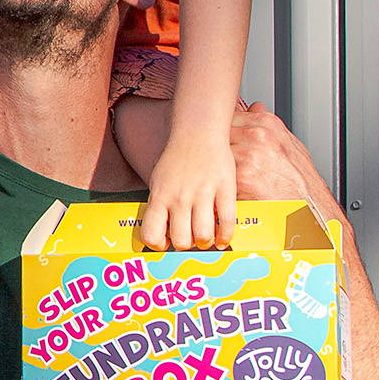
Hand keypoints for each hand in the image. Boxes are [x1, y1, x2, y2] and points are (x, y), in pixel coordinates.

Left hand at [138, 123, 237, 249]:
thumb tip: (161, 235)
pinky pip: (227, 222)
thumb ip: (159, 207)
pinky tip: (222, 238)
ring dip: (205, 242)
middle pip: (181, 241)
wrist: (197, 133)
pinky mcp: (225, 188)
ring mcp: (203, 193)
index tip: (165, 243)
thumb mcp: (158, 183)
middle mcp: (179, 198)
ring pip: (204, 236)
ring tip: (206, 238)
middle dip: (186, 246)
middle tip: (190, 240)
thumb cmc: (176, 162)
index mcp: (160, 196)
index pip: (151, 235)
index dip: (158, 245)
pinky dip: (225, 236)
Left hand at [225, 102, 337, 219]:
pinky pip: (218, 174)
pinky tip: (225, 185)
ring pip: (214, 152)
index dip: (220, 130)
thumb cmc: (299, 179)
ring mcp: (248, 155)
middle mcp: (257, 136)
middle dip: (215, 147)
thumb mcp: (288, 143)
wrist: (309, 206)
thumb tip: (253, 108)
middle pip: (217, 133)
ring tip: (220, 173)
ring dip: (215, 164)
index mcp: (267, 123)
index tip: (217, 137)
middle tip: (216, 159)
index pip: (227, 116)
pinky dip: (218, 181)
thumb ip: (266, 124)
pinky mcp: (241, 177)